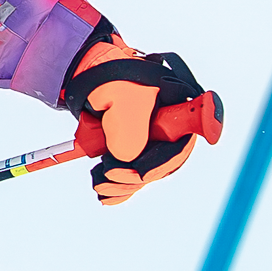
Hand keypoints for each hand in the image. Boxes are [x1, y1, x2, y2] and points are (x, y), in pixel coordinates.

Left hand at [64, 32, 221, 205]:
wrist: (87, 74)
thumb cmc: (106, 78)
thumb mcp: (118, 97)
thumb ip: (129, 127)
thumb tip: (128, 159)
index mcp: (178, 105)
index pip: (184, 139)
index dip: (164, 161)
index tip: (142, 175)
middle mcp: (173, 123)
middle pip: (166, 161)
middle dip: (136, 176)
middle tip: (107, 175)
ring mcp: (157, 136)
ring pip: (150, 171)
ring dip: (125, 183)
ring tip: (98, 183)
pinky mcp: (141, 147)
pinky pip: (138, 173)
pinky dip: (123, 188)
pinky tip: (106, 196)